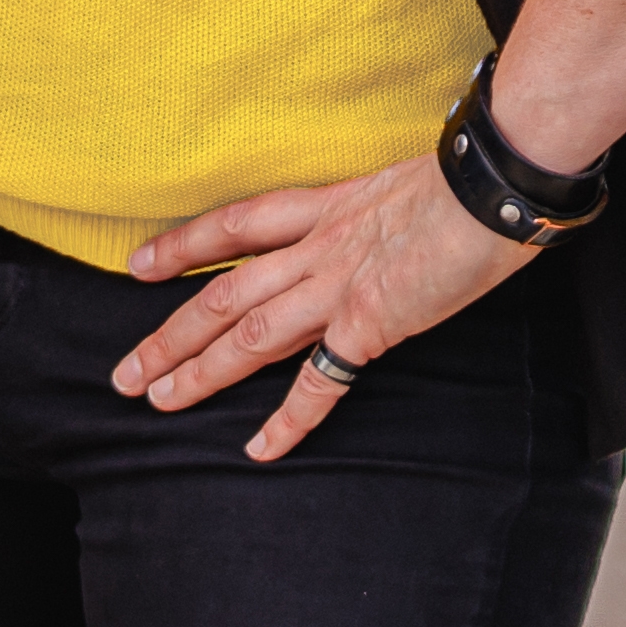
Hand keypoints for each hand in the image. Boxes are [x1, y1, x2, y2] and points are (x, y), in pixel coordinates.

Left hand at [118, 153, 534, 462]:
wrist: (499, 184)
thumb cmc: (473, 179)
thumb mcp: (409, 184)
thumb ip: (380, 212)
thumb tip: (382, 228)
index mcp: (328, 206)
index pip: (236, 225)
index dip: (184, 247)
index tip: (140, 266)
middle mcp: (320, 246)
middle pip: (224, 292)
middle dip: (171, 334)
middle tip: (126, 373)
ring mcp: (340, 285)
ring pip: (250, 333)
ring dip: (200, 370)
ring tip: (158, 400)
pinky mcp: (371, 322)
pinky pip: (320, 380)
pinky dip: (289, 419)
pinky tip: (259, 448)